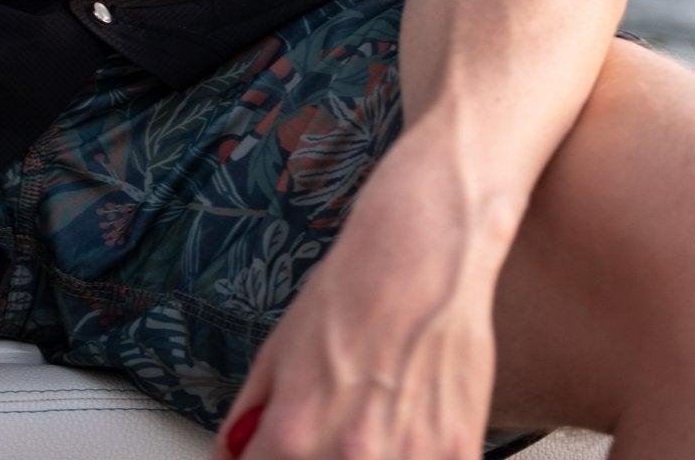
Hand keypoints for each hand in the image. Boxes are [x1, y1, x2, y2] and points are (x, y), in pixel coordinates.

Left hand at [210, 113, 508, 459]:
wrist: (423, 255)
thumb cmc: (352, 291)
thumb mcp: (277, 349)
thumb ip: (251, 416)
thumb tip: (236, 454)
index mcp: (294, 434)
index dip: (266, 457)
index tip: (277, 445)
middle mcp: (350, 458)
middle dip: (313, 456)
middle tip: (332, 421)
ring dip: (364, 458)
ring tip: (374, 418)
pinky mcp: (458, 456)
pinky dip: (413, 455)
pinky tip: (408, 422)